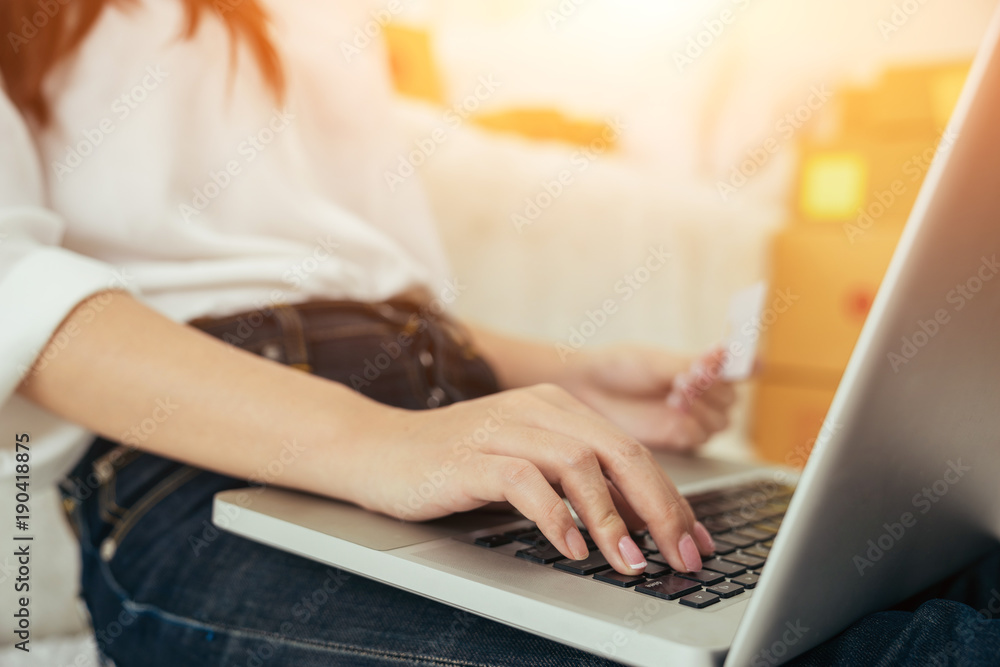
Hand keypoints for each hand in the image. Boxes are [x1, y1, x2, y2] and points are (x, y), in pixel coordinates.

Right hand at [354, 384, 716, 574]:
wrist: (375, 449)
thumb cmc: (454, 464)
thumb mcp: (525, 464)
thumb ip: (575, 482)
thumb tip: (638, 526)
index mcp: (557, 407)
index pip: (631, 450)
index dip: (671, 498)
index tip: (696, 541)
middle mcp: (536, 409)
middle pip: (618, 452)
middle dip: (659, 509)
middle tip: (682, 555)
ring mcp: (501, 429)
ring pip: (578, 464)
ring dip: (612, 518)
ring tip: (631, 562)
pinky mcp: (468, 456)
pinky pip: (523, 481)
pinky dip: (553, 515)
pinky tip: (570, 547)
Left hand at [555, 346, 736, 452]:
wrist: (588, 390)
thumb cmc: (619, 367)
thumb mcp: (656, 361)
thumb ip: (690, 364)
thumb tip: (721, 357)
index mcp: (701, 366)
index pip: (738, 365)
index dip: (747, 363)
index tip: (752, 361)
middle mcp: (701, 393)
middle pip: (731, 398)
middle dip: (713, 388)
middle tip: (690, 377)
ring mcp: (691, 417)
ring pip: (720, 421)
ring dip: (702, 408)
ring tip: (676, 394)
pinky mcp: (677, 438)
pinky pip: (699, 438)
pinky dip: (690, 425)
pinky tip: (673, 411)